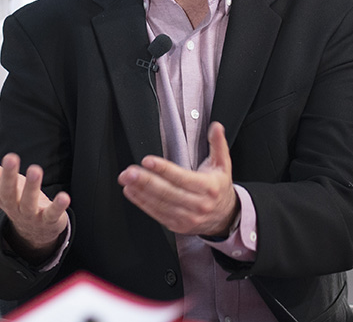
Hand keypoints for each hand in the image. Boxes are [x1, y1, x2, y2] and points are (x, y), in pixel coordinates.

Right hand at [0, 151, 69, 259]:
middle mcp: (13, 206)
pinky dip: (58, 206)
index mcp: (0, 196)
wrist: (36, 234)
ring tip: (35, 170)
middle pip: (7, 192)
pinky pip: (52, 214)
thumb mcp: (3, 186)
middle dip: (9, 175)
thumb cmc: (19, 202)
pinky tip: (64, 197)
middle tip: (10, 157)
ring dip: (32, 187)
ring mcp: (30, 215)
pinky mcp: (48, 220)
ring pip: (28, 202)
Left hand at [117, 121, 238, 236]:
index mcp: (208, 188)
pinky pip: (157, 214)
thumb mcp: (223, 165)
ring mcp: (187, 217)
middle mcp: (198, 204)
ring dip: (140, 191)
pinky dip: (141, 203)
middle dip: (146, 181)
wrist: (225, 217)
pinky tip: (131, 191)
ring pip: (160, 204)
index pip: (183, 178)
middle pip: (168, 192)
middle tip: (130, 171)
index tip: (148, 161)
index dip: (164, 170)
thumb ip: (218, 144)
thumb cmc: (219, 188)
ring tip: (126, 179)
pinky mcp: (177, 225)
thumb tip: (216, 127)